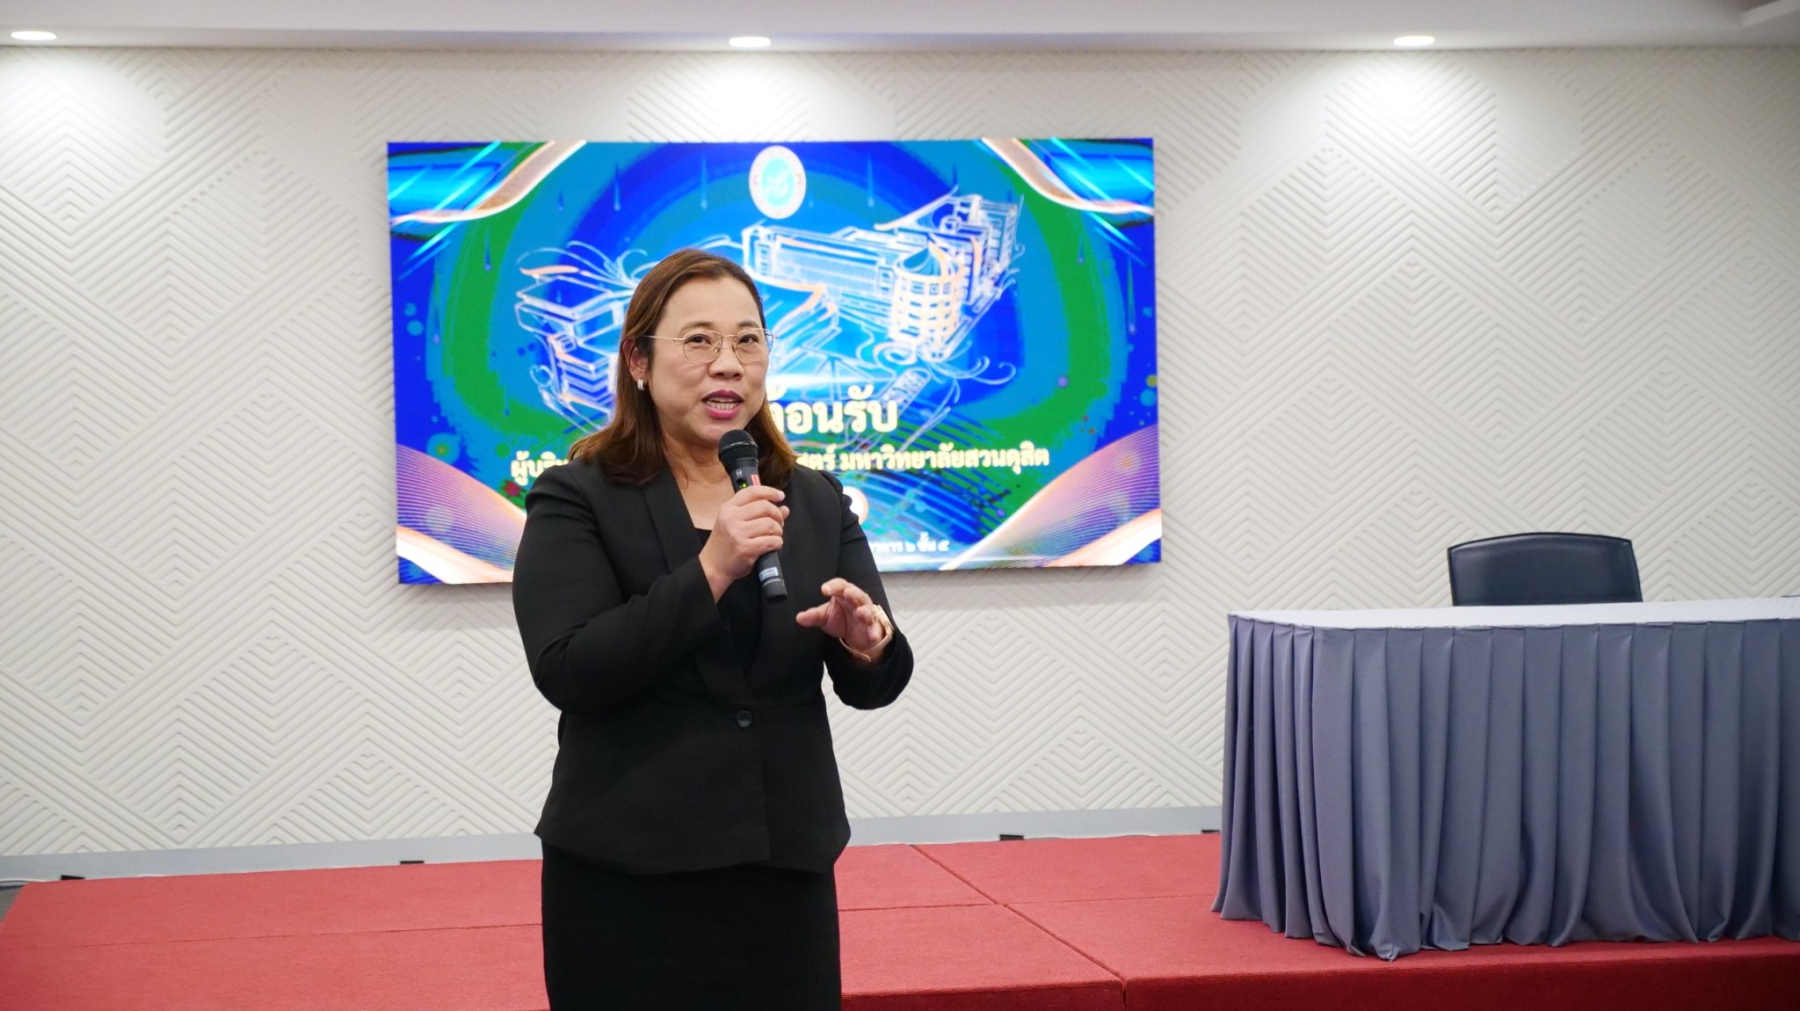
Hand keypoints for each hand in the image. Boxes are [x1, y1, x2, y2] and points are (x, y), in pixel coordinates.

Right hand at [699, 485, 786, 599]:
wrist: (713, 567)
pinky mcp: (746, 548)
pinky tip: (773, 545)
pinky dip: (777, 543)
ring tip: (775, 536)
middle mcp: (732, 518)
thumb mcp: (734, 523)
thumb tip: (784, 509)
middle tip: (779, 523)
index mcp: (728, 508)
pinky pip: (771, 541)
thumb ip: (757, 513)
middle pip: (765, 507)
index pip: (752, 492)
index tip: (781, 496)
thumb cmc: (725, 544)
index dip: (770, 492)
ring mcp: (738, 533)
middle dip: (777, 515)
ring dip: (778, 530)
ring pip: (770, 524)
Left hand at [796, 578, 892, 663]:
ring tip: (860, 613)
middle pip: (856, 594)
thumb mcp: (825, 617)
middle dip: (852, 593)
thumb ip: (813, 616)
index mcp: (844, 594)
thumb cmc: (841, 619)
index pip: (840, 585)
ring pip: (867, 609)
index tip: (824, 590)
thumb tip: (799, 618)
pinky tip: (872, 635)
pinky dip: (874, 632)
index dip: (833, 586)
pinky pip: (875, 629)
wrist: (855, 636)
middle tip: (847, 593)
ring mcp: (867, 614)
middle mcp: (857, 601)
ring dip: (864, 611)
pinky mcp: (873, 628)